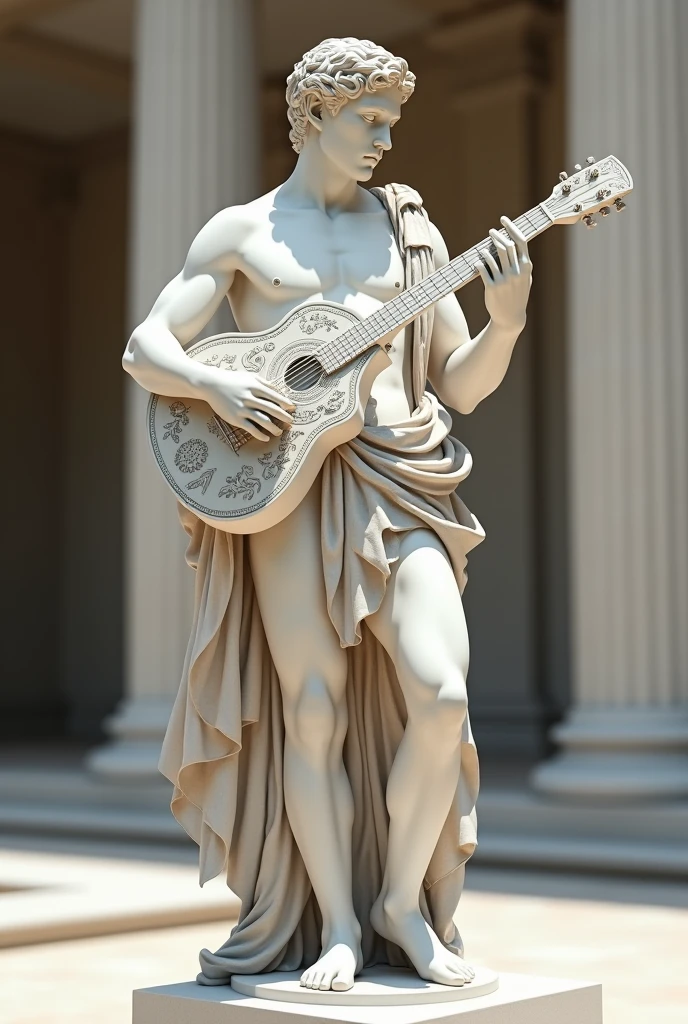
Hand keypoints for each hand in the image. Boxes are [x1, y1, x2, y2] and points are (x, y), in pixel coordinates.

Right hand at [202, 370, 294, 441]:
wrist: (211, 384)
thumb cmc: (233, 380)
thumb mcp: (250, 377)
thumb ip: (265, 384)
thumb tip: (280, 392)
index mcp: (255, 386)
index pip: (275, 397)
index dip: (286, 404)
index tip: (293, 409)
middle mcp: (250, 398)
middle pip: (272, 409)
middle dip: (284, 417)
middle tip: (291, 422)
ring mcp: (242, 409)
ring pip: (263, 421)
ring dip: (274, 428)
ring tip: (279, 432)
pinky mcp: (235, 418)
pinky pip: (251, 428)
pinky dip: (260, 434)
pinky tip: (266, 437)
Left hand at [474, 216, 531, 332]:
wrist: (511, 318)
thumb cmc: (518, 295)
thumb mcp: (526, 278)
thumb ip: (522, 262)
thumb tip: (514, 242)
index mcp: (526, 267)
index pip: (520, 241)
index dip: (511, 227)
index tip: (503, 219)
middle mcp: (516, 272)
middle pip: (505, 246)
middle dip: (497, 235)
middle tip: (491, 231)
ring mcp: (504, 280)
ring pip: (492, 256)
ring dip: (486, 248)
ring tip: (483, 247)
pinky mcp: (492, 288)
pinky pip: (483, 270)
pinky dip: (479, 263)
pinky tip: (478, 261)